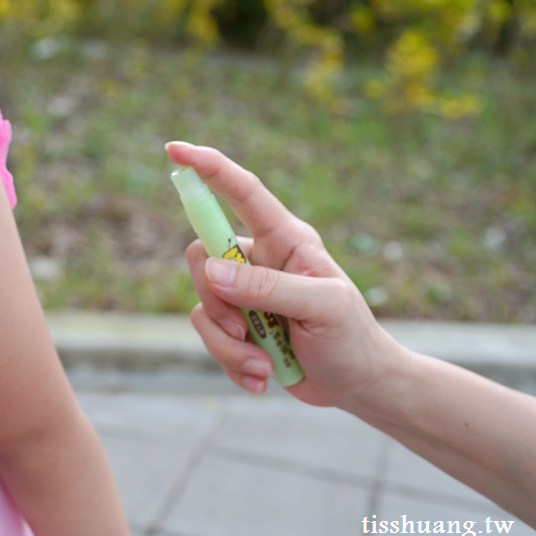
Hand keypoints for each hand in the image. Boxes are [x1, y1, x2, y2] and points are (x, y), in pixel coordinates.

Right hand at [166, 142, 410, 407]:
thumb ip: (267, 287)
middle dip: (216, 300)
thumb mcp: (322, 309)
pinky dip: (231, 363)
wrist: (358, 385)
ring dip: (228, 345)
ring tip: (264, 366)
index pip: (242, 192)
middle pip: (202, 254)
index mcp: (286, 239)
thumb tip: (209, 269)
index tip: (176, 150)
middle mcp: (260, 258)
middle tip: (247, 330)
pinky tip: (261, 377)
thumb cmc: (351, 338)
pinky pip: (208, 335)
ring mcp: (245, 292)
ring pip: (201, 303)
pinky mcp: (236, 324)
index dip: (208, 167)